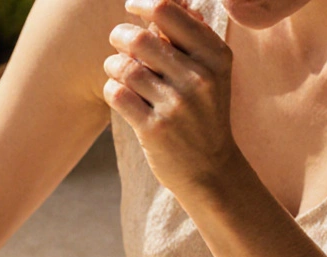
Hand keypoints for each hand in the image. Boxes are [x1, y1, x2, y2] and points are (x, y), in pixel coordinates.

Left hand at [103, 0, 242, 197]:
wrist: (210, 169)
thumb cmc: (203, 113)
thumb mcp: (211, 73)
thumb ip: (190, 36)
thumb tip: (167, 1)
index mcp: (215, 56)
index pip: (169, 12)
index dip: (142, 3)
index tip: (132, 6)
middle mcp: (199, 78)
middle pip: (139, 38)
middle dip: (120, 35)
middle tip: (118, 40)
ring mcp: (177, 105)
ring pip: (124, 67)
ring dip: (113, 64)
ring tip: (118, 70)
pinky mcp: (155, 129)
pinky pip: (116, 94)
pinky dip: (111, 89)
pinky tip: (119, 93)